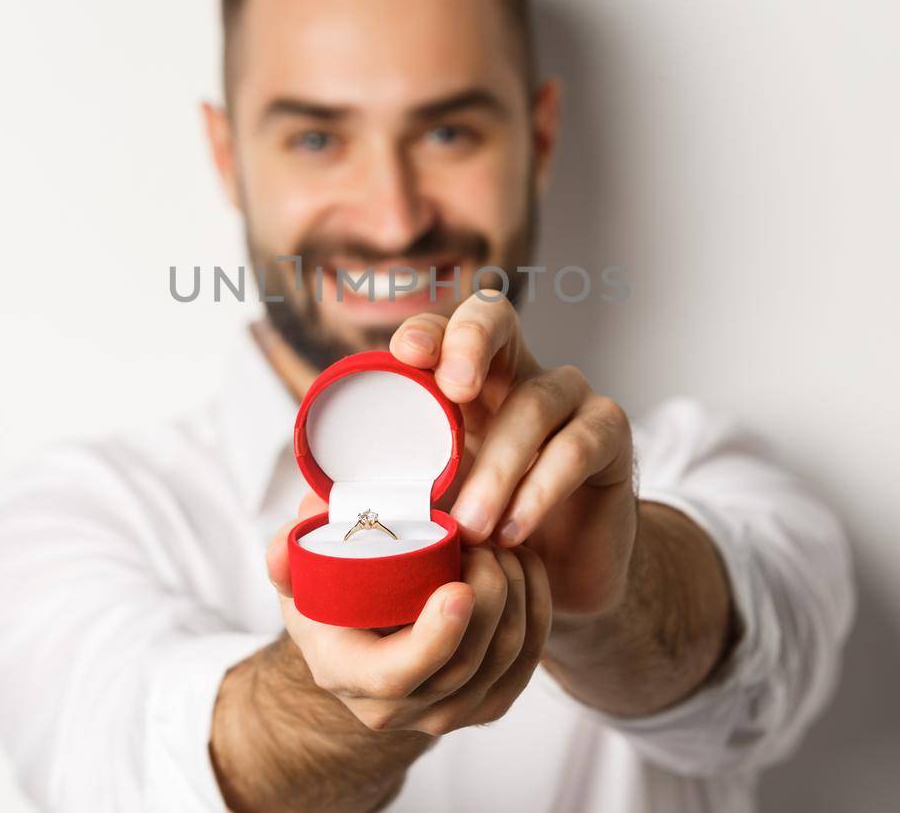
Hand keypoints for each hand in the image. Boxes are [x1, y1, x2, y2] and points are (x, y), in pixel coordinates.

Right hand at [265, 493, 551, 734]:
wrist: (361, 649)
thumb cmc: (331, 605)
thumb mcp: (299, 578)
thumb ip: (290, 551)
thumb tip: (301, 517)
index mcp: (349, 676)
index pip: (399, 676)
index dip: (435, 637)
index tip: (459, 587)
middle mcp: (399, 709)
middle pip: (465, 663)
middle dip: (490, 593)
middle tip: (483, 536)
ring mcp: (448, 712)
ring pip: (506, 658)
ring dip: (516, 592)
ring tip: (502, 541)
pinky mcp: (488, 702)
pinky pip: (528, 660)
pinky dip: (536, 606)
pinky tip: (524, 564)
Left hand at [390, 292, 636, 620]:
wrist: (561, 582)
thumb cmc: (483, 537)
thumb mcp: (423, 518)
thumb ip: (368, 512)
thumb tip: (289, 530)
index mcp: (467, 381)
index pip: (444, 329)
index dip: (428, 330)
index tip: (407, 354)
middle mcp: (517, 373)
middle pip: (495, 317)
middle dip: (470, 341)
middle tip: (454, 387)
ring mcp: (570, 400)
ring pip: (535, 402)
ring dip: (499, 466)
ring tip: (471, 527)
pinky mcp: (610, 436)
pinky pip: (578, 445)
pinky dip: (542, 488)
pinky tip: (514, 529)